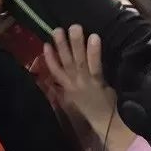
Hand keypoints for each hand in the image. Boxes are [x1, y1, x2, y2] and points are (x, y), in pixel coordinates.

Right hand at [43, 26, 135, 150]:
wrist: (106, 123)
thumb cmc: (95, 108)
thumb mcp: (79, 97)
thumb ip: (73, 84)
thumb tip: (72, 67)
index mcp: (68, 88)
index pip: (55, 71)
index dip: (49, 58)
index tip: (44, 44)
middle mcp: (74, 84)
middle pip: (66, 62)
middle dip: (61, 44)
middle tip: (57, 28)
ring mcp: (85, 83)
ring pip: (78, 61)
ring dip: (75, 43)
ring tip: (74, 27)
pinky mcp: (97, 83)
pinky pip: (94, 65)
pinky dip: (94, 51)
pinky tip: (94, 37)